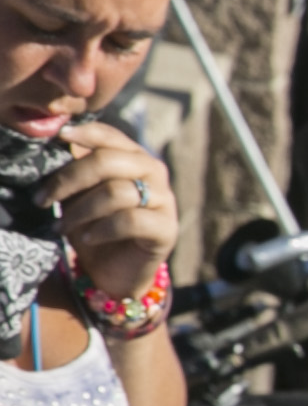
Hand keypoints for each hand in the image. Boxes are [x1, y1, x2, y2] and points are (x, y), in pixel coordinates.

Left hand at [47, 118, 174, 300]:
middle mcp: (154, 173)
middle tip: (43, 198)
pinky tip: (88, 238)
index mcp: (135, 158)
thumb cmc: (95, 227)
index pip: (111, 136)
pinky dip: (101, 229)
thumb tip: (64, 145)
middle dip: (69, 179)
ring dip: (80, 211)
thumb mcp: (80, 195)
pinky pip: (130, 221)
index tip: (59, 137)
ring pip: (116, 192)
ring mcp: (164, 200)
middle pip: (108, 161)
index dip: (86, 133)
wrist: (115, 271)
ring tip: (61, 226)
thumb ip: (79, 171)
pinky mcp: (166, 229)